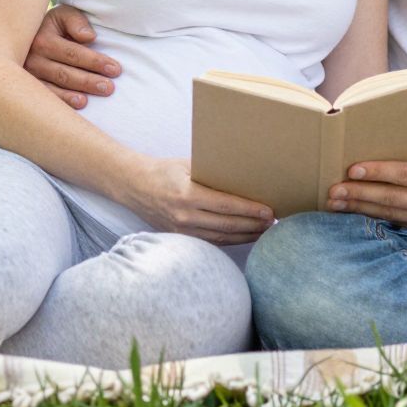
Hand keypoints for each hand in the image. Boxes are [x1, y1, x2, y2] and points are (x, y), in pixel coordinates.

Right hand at [24, 5, 119, 109]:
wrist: (28, 36)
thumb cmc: (54, 27)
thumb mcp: (64, 15)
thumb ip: (76, 21)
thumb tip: (89, 37)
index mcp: (43, 39)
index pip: (73, 53)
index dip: (95, 61)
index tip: (115, 69)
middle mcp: (32, 59)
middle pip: (65, 73)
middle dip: (89, 81)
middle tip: (110, 87)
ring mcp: (28, 77)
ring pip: (55, 88)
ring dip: (76, 95)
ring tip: (93, 99)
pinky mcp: (28, 90)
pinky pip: (46, 98)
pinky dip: (62, 103)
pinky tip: (78, 105)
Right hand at [126, 159, 274, 245]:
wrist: (133, 186)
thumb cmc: (163, 171)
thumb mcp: (188, 165)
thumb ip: (212, 174)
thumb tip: (243, 178)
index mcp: (187, 194)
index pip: (226, 206)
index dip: (250, 210)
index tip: (269, 211)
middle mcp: (184, 215)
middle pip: (227, 225)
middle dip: (253, 224)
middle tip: (273, 222)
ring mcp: (181, 229)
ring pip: (221, 237)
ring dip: (245, 235)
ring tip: (264, 231)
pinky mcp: (180, 237)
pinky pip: (210, 242)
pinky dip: (230, 240)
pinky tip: (244, 236)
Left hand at [327, 120, 406, 231]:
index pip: (406, 175)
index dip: (378, 172)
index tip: (353, 169)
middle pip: (391, 198)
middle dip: (359, 194)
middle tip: (333, 189)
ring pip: (388, 213)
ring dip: (358, 207)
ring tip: (334, 201)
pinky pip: (393, 220)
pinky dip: (370, 214)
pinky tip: (350, 208)